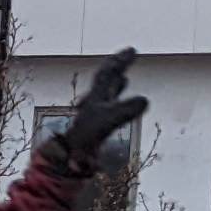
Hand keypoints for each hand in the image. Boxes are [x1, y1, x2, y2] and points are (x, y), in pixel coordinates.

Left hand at [37, 50, 145, 178]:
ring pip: (104, 93)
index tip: (132, 50)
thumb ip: (124, 110)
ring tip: (123, 76)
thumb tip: (145, 100)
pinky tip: (117, 108)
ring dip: (114, 83)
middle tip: (130, 53)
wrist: (66, 159)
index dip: (119, 61)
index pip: (107, 74)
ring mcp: (92, 115)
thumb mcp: (107, 121)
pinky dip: (114, 102)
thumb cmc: (84, 139)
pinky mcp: (93, 128)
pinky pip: (106, 109)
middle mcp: (92, 102)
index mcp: (94, 97)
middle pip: (105, 78)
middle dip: (117, 65)